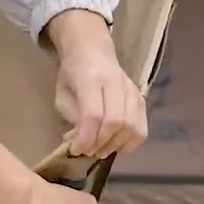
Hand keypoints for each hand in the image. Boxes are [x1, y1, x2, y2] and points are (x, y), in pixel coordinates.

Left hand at [46, 11, 147, 158]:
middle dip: (101, 143)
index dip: (86, 137)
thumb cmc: (73, 75)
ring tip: (100, 150)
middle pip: (116, 121)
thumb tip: (80, 144)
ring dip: (115, 145)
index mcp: (91, 78)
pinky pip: (142, 128)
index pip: (94, 113)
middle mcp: (116, 82)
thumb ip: (72, 119)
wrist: (92, 52)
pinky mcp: (141, 99)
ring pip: (132, 126)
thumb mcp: (62, 95)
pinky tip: (116, 145)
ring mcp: (132, 90)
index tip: (76, 150)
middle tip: (88, 151)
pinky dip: (130, 143)